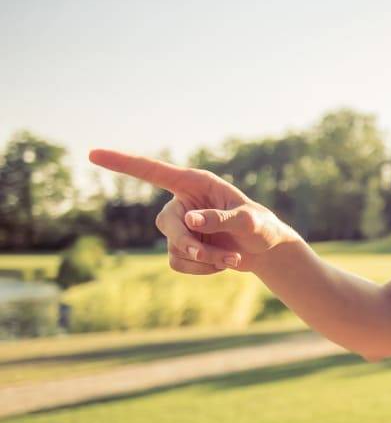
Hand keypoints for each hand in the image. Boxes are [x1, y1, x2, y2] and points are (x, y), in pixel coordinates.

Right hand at [88, 149, 298, 273]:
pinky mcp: (182, 247)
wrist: (265, 251)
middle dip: (189, 243)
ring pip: (176, 248)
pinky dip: (202, 268)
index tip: (93, 154)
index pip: (153, 171)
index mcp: (195, 183)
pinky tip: (223, 265)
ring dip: (205, 259)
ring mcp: (180, 226)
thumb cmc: (262, 227)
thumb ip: (221, 219)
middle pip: (167, 224)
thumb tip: (190, 221)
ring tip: (234, 260)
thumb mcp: (249, 221)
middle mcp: (183, 202)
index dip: (123, 163)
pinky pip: (179, 262)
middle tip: (214, 256)